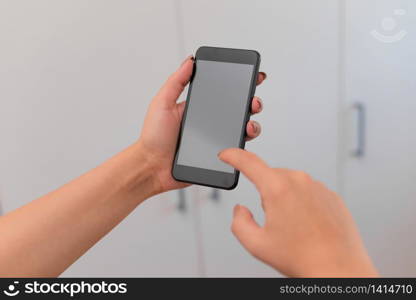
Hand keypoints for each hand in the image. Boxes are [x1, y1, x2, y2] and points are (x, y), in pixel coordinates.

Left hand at [138, 56, 266, 192]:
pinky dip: (244, 146)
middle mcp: (209, 122)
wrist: (152, 167)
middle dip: (252, 102)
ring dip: (252, 124)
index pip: (223, 92)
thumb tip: (190, 61)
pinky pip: (236, 150)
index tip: (253, 76)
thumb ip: (176, 82)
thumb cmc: (153, 137)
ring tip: (249, 124)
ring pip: (242, 130)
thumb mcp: (162, 103)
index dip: (240, 84)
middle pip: (238, 110)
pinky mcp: (218, 156)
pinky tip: (242, 141)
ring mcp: (215, 139)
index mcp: (198, 107)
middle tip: (253, 102)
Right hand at [219, 148, 377, 276]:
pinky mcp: (331, 195)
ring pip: (290, 185)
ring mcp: (318, 187)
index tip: (226, 154)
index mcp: (278, 189)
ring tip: (295, 229)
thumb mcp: (257, 244)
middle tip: (274, 223)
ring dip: (284, 200)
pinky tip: (307, 227)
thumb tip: (240, 210)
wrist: (338, 269)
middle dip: (265, 195)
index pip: (249, 162)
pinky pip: (308, 193)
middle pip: (270, 177)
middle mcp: (300, 181)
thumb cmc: (303, 258)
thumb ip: (239, 222)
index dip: (233, 156)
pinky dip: (302, 205)